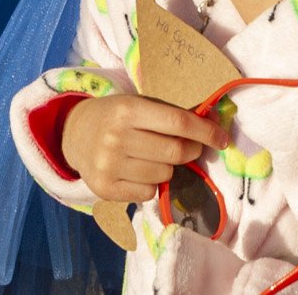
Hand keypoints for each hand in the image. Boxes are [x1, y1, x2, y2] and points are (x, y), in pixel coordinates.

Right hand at [60, 93, 223, 204]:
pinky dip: (151, 184)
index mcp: (127, 110)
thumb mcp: (138, 104)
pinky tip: (138, 170)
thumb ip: (171, 114)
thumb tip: (214, 123)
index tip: (223, 138)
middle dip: (191, 150)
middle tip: (189, 147)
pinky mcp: (104, 188)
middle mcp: (116, 138)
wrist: (74, 133)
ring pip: (164, 175)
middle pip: (175, 152)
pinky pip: (148, 192)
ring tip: (153, 157)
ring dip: (168, 168)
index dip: (205, 131)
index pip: (177, 123)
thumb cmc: (116, 116)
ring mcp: (109, 165)